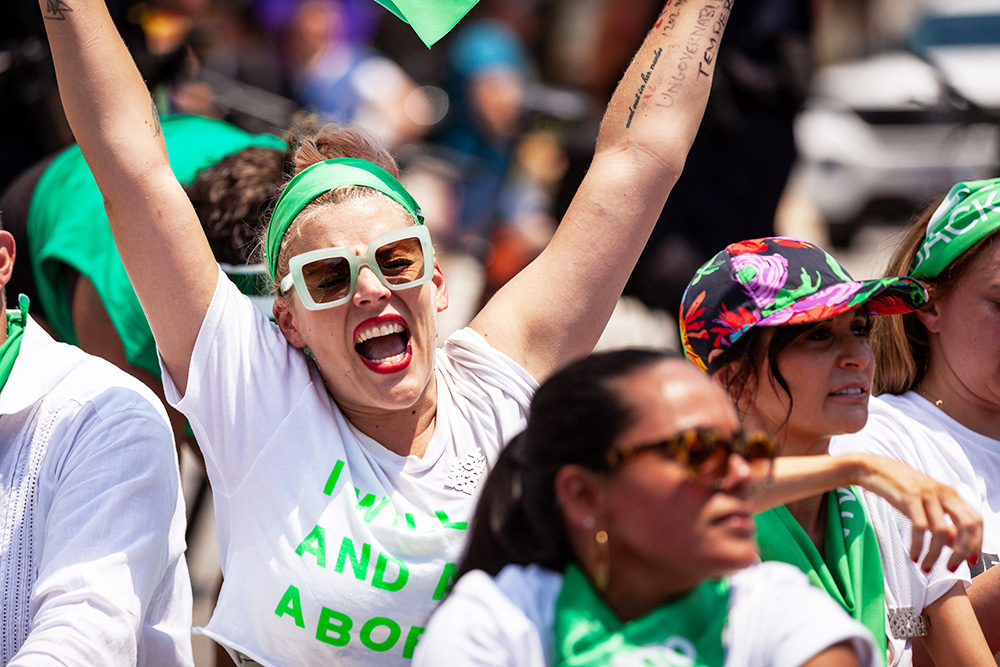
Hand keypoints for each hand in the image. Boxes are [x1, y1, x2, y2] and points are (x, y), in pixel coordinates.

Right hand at [855, 454, 981, 571]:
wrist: (874, 469)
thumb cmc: (901, 488)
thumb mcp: (926, 505)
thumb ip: (943, 524)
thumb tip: (956, 546)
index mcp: (952, 494)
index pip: (976, 521)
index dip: (977, 543)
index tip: (970, 561)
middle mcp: (944, 493)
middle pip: (967, 525)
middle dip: (962, 551)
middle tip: (951, 568)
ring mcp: (927, 494)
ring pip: (940, 530)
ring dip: (935, 554)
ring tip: (926, 567)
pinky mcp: (909, 498)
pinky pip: (919, 528)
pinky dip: (918, 546)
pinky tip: (913, 556)